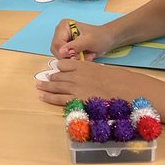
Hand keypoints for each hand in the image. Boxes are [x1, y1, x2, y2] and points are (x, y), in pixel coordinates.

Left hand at [36, 57, 150, 106]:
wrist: (125, 89)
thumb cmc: (119, 80)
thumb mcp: (104, 70)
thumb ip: (92, 73)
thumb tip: (89, 78)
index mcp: (83, 65)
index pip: (64, 64)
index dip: (59, 68)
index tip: (56, 70)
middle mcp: (76, 75)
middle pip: (58, 75)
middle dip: (50, 78)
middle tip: (42, 79)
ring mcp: (75, 88)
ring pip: (56, 86)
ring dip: (46, 86)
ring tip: (38, 85)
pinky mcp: (76, 100)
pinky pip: (59, 99)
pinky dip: (49, 97)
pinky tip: (42, 96)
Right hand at [48, 18, 113, 62]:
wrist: (108, 39)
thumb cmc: (100, 37)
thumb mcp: (88, 41)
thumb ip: (74, 46)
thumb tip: (61, 52)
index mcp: (63, 26)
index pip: (57, 44)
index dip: (64, 54)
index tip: (77, 57)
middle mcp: (60, 33)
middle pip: (57, 52)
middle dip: (71, 57)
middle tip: (85, 57)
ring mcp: (63, 41)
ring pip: (62, 57)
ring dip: (75, 59)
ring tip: (87, 56)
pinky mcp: (67, 48)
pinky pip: (67, 59)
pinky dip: (77, 60)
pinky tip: (86, 56)